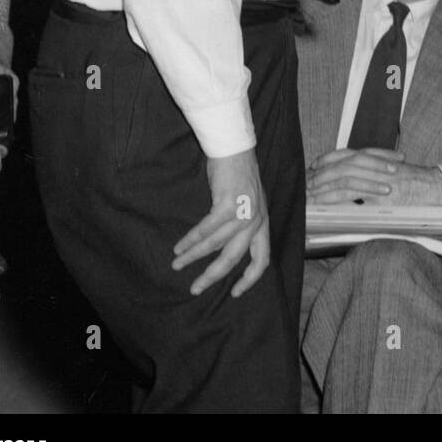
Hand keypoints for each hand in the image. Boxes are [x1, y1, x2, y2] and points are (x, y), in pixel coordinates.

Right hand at [173, 148, 268, 297]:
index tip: (235, 293)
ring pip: (217, 245)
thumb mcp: (248, 202)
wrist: (234, 148)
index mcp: (263, 223)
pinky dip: (191, 240)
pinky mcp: (229, 204)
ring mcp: (244, 212)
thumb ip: (240, 224)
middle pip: (236, 258)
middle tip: (195, 289)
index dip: (250, 279)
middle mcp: (257, 220)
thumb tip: (220, 249)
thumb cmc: (237, 175)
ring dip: (194, 257)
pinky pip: (207, 229)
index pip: (262, 258)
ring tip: (177, 264)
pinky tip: (179, 246)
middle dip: (213, 276)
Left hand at [308, 148, 441, 205]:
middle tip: (306, 184)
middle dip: (320, 175)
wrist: (437, 189)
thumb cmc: (416, 185)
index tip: (313, 167)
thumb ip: (374, 173)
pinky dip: (337, 198)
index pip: (345, 155)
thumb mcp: (393, 172)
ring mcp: (378, 180)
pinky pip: (353, 196)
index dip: (326, 160)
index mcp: (376, 159)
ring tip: (310, 196)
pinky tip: (325, 204)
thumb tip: (354, 186)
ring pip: (343, 178)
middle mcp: (375, 166)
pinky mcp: (381, 196)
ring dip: (324, 188)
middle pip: (340, 166)